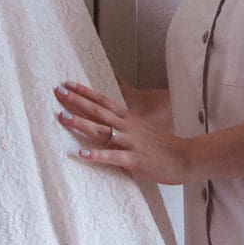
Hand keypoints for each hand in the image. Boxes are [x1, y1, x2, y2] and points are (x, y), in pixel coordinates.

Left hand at [55, 80, 190, 185]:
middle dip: (76, 101)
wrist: (186, 157)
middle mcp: (127, 127)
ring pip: (101, 130)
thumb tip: (111, 123)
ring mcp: (130, 142)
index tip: (68, 84)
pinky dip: (97, 155)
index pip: (103, 101)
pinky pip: (113, 157)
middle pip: (97, 111)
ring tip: (63, 117)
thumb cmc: (164, 147)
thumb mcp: (143, 129)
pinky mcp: (134, 160)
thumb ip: (126, 125)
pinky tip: (82, 154)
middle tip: (57, 91)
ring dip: (81, 123)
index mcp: (128, 120)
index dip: (85, 92)